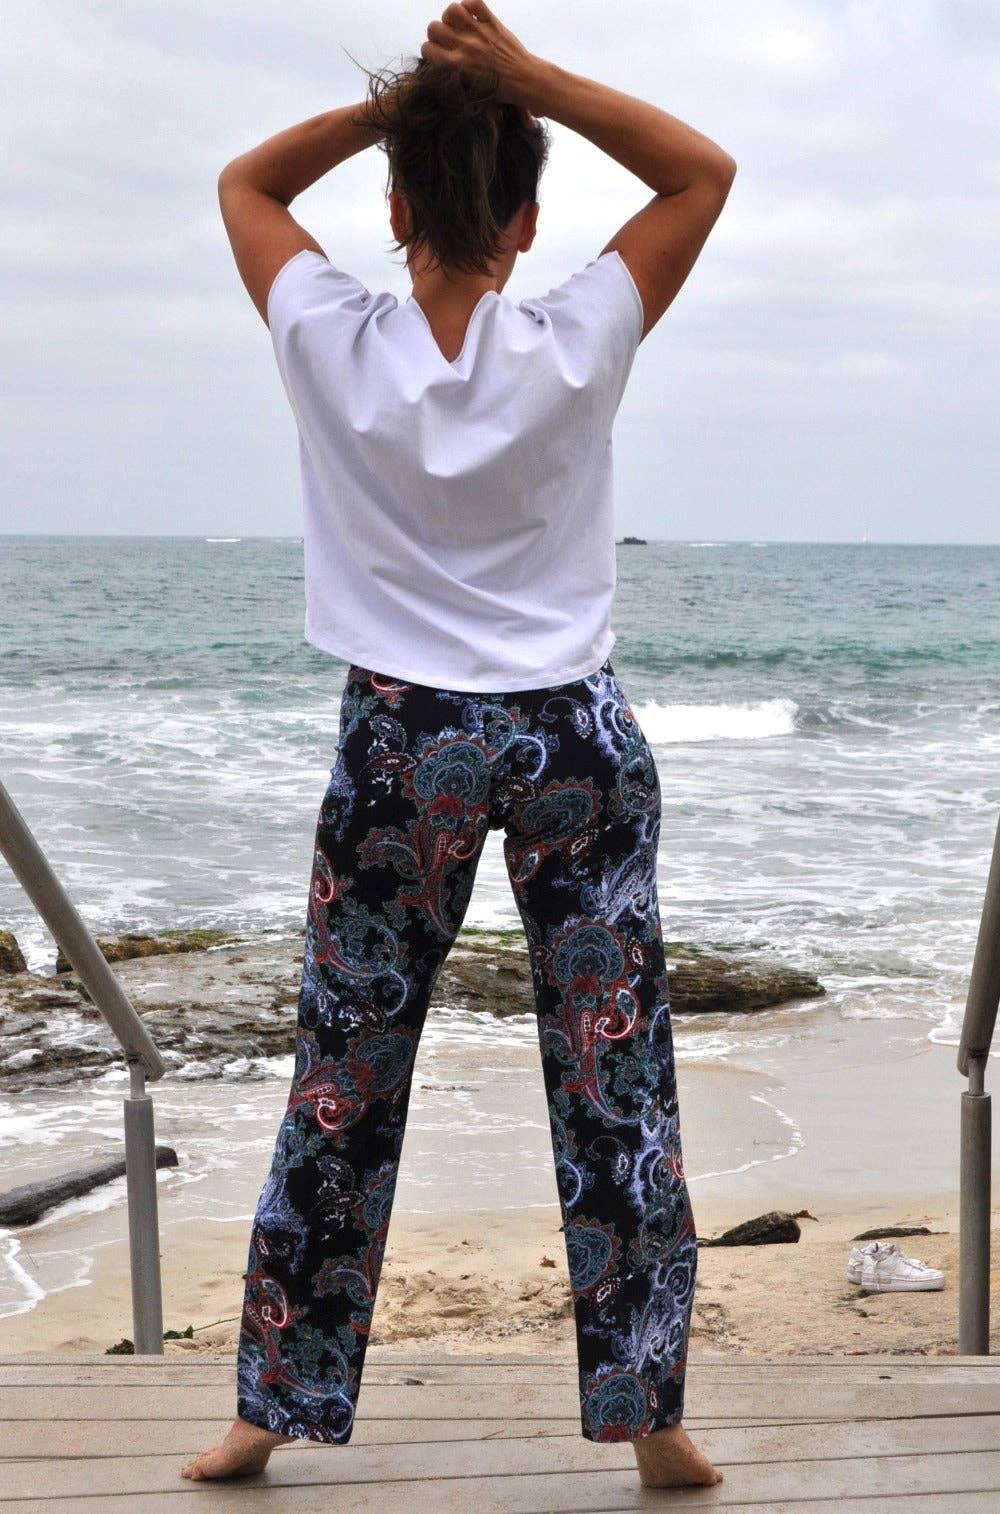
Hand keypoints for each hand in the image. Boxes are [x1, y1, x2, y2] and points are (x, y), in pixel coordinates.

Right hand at [421, 1, 542, 111]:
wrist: (525, 81)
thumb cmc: (498, 92)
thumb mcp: (470, 91)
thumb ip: (452, 76)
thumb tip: (438, 66)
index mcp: (457, 66)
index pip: (427, 49)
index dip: (429, 50)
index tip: (437, 53)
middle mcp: (465, 47)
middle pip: (434, 27)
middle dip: (436, 33)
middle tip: (446, 39)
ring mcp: (480, 32)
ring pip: (451, 10)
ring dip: (451, 16)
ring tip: (457, 24)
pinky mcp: (492, 23)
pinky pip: (474, 2)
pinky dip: (469, 5)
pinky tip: (471, 16)